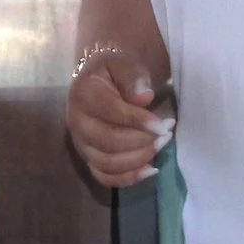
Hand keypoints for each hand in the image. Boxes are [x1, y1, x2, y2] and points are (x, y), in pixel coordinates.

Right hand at [67, 51, 174, 188]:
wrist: (100, 81)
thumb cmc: (114, 72)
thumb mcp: (124, 64)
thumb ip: (133, 77)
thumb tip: (144, 98)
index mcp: (83, 94)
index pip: (111, 112)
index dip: (139, 121)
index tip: (164, 126)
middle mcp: (76, 121)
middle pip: (108, 141)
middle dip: (142, 142)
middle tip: (167, 134)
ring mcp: (80, 143)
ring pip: (107, 163)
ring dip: (139, 159)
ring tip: (161, 146)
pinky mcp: (87, 159)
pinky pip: (104, 177)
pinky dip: (128, 178)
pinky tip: (151, 170)